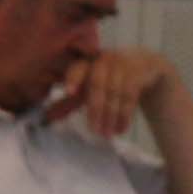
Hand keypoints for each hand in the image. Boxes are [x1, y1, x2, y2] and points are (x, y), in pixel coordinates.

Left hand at [63, 44, 179, 141]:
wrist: (145, 65)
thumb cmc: (110, 78)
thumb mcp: (90, 87)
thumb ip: (71, 101)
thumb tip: (47, 118)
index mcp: (88, 61)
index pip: (78, 68)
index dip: (73, 78)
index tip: (69, 92)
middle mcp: (104, 59)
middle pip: (97, 85)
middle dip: (95, 110)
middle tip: (95, 131)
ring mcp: (123, 63)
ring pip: (114, 93)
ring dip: (111, 116)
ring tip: (108, 134)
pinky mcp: (138, 71)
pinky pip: (130, 95)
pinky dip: (125, 114)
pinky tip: (122, 128)